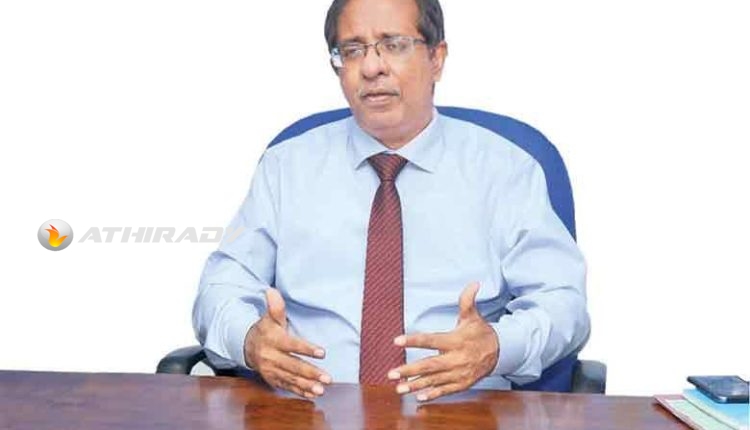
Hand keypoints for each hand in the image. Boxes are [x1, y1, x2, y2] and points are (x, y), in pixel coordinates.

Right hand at [244, 289, 331, 398]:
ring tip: (322, 390)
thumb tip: (271, 290)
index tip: (322, 353)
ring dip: (307, 385)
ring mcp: (271, 370)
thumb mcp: (269, 317)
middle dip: (310, 373)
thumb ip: (275, 306)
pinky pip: (287, 386)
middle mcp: (271, 357)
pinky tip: (312, 394)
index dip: (307, 349)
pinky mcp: (273, 379)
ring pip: (290, 379)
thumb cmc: (265, 330)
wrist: (247, 346)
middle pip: (293, 366)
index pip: (292, 345)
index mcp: (273, 340)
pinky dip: (299, 391)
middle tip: (328, 378)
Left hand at [388, 282, 498, 400]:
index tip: (396, 341)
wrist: (500, 353)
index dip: (414, 340)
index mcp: (456, 340)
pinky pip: (446, 390)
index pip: (431, 340)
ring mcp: (459, 373)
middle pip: (430, 365)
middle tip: (391, 373)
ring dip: (416, 385)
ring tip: (399, 388)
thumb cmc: (480, 332)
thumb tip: (474, 283)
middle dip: (410, 370)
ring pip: (435, 380)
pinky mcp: (462, 383)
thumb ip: (468, 300)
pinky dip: (433, 394)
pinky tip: (418, 397)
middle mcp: (457, 358)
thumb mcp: (473, 316)